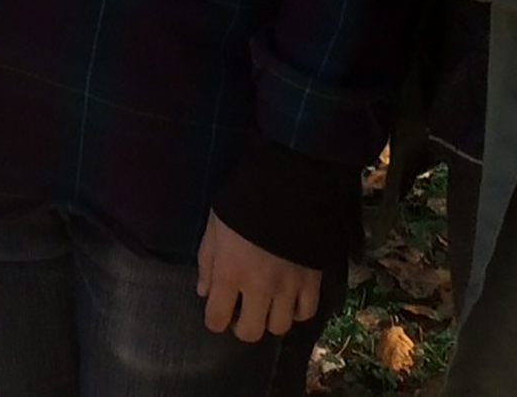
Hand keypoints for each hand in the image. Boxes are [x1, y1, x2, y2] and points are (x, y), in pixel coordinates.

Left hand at [196, 211, 321, 340]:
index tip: (216, 310)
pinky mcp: (312, 280)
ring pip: (280, 327)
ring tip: (266, 302)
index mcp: (229, 272)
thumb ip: (206, 262)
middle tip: (241, 308)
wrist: (288, 185)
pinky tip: (289, 297)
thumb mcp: (214, 226)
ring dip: (269, 318)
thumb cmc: (242, 202)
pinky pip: (307, 312)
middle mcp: (259, 287)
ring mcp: (288, 287)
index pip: (216, 319)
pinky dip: (297, 310)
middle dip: (241, 325)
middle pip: (250, 332)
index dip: (213, 319)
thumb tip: (204, 292)